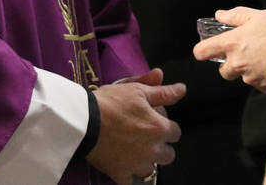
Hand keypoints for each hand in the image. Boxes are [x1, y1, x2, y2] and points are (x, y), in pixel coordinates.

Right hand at [87, 69, 185, 184]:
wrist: (83, 119)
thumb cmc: (111, 101)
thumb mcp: (138, 90)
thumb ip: (163, 92)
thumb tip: (182, 89)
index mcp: (159, 128)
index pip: (176, 133)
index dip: (165, 126)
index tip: (153, 122)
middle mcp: (152, 150)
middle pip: (168, 155)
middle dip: (160, 146)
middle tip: (144, 137)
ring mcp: (137, 164)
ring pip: (151, 169)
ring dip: (146, 161)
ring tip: (132, 150)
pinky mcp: (120, 174)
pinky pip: (131, 181)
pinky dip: (129, 174)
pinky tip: (123, 164)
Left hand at [191, 7, 265, 93]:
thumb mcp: (259, 15)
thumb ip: (236, 15)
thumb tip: (220, 15)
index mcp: (232, 44)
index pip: (202, 52)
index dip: (202, 50)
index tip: (207, 48)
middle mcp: (238, 64)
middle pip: (223, 71)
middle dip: (230, 64)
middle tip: (245, 52)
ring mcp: (250, 78)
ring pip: (243, 76)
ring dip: (250, 68)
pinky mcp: (264, 88)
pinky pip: (259, 82)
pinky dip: (263, 75)